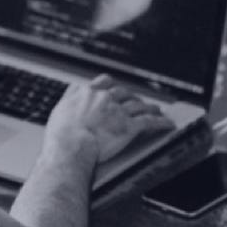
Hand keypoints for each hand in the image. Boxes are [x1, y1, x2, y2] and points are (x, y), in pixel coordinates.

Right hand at [46, 75, 168, 167]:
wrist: (70, 145)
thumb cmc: (60, 134)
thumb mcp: (59, 110)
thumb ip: (68, 99)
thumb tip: (70, 95)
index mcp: (87, 92)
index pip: (104, 82)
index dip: (112, 86)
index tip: (114, 89)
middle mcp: (105, 98)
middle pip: (123, 93)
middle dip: (131, 98)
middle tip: (136, 102)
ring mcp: (118, 111)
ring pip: (139, 106)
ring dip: (149, 108)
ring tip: (156, 110)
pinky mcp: (130, 126)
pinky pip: (149, 122)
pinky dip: (160, 122)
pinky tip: (167, 124)